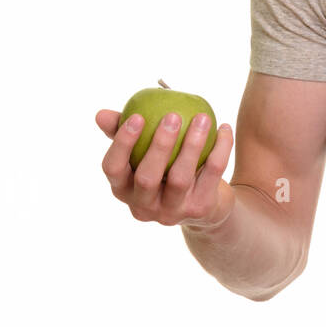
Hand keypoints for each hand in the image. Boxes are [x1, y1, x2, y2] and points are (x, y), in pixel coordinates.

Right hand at [96, 107, 234, 229]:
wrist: (206, 206)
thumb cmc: (166, 170)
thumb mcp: (144, 154)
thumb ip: (125, 133)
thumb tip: (102, 114)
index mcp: (123, 189)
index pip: (113, 169)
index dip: (121, 143)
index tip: (136, 116)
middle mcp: (143, 206)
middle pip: (147, 177)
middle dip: (159, 145)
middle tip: (172, 116)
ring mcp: (172, 211)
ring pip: (180, 178)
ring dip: (192, 144)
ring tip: (202, 118)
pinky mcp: (200, 209)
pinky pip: (211, 174)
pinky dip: (220, 148)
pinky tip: (223, 128)